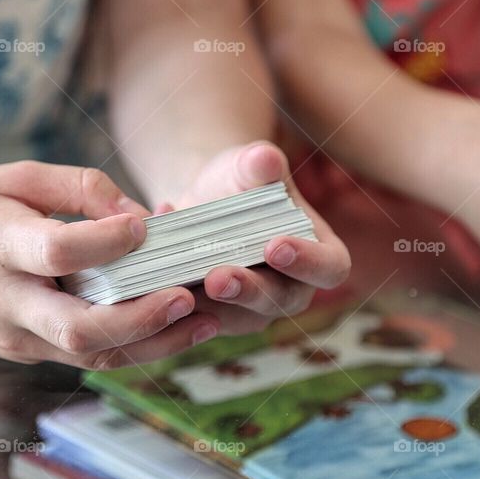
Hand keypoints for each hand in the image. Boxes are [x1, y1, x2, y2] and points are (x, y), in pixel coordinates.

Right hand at [0, 162, 218, 366]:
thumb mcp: (13, 176)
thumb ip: (79, 186)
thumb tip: (139, 215)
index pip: (57, 252)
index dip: (107, 242)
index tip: (147, 226)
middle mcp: (4, 301)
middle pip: (78, 329)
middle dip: (141, 318)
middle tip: (187, 296)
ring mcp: (12, 337)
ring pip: (89, 356)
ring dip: (152, 344)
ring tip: (204, 322)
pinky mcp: (22, 352)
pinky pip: (83, 357)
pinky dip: (130, 347)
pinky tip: (171, 329)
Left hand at [170, 141, 350, 334]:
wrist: (206, 200)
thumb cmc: (243, 181)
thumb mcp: (250, 165)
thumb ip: (260, 164)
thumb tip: (264, 160)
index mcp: (321, 255)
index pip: (328, 268)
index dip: (307, 262)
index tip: (275, 245)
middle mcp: (293, 291)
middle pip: (279, 301)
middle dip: (247, 290)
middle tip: (217, 278)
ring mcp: (254, 310)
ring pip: (235, 318)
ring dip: (205, 305)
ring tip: (176, 279)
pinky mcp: (216, 318)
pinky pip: (197, 318)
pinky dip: (174, 296)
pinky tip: (151, 268)